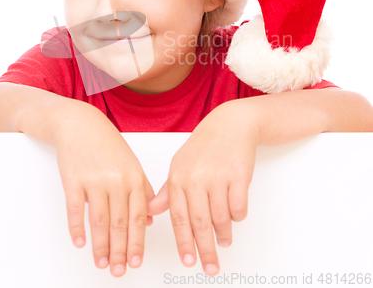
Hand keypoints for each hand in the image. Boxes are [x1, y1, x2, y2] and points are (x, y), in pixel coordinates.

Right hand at [54, 110, 155, 276]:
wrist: (80, 124)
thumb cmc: (107, 143)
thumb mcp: (131, 163)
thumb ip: (142, 189)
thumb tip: (149, 219)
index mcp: (134, 177)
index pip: (139, 217)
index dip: (138, 243)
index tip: (136, 260)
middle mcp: (116, 180)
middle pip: (119, 223)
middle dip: (120, 251)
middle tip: (118, 270)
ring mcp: (94, 180)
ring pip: (99, 221)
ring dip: (100, 246)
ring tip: (101, 262)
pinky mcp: (73, 179)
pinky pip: (75, 210)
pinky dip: (77, 228)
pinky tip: (79, 242)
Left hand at [147, 102, 259, 275]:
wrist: (230, 124)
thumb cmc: (204, 146)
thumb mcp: (180, 164)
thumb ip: (168, 190)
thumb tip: (153, 211)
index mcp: (178, 177)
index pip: (178, 218)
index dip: (183, 242)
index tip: (188, 261)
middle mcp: (195, 178)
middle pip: (200, 223)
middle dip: (205, 250)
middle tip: (210, 267)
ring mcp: (217, 177)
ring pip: (221, 218)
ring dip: (224, 234)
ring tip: (225, 240)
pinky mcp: (238, 176)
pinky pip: (239, 208)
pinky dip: (238, 216)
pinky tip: (235, 217)